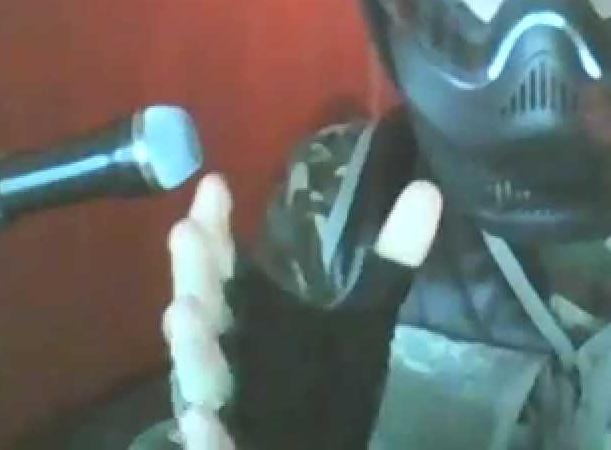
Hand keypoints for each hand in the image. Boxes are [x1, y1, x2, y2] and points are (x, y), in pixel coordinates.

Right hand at [162, 173, 443, 449]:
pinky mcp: (231, 446)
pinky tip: (200, 418)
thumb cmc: (327, 379)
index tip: (214, 186)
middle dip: (195, 273)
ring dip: (191, 346)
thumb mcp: (366, 313)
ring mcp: (226, 403)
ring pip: (201, 375)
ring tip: (184, 311)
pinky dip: (204, 434)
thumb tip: (426, 189)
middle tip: (186, 232)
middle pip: (206, 310)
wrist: (321, 446)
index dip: (216, 227)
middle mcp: (228, 354)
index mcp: (250, 315)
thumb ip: (391, 255)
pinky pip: (214, 444)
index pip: (225, 264)